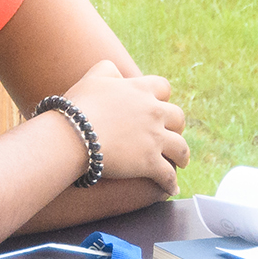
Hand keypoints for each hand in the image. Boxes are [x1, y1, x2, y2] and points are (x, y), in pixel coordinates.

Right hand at [59, 60, 187, 191]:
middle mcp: (154, 112)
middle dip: (176, 126)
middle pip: (178, 117)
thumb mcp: (93, 77)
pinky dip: (171, 183)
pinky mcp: (150, 162)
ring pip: (180, 147)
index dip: (162, 97)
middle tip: (172, 133)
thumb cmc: (79, 106)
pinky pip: (168, 175)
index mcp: (141, 90)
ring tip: (182, 163)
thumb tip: (118, 73)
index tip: (159, 104)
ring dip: (182, 155)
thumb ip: (108, 69)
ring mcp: (154, 138)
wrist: (75, 134)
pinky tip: (172, 189)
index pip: (163, 87)